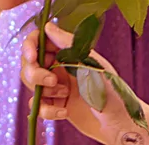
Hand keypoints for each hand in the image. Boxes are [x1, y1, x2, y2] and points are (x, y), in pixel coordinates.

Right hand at [20, 23, 148, 144]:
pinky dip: (47, 110)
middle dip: (35, 73)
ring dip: (44, 91)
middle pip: (29, 64)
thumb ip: (67, 44)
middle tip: (53, 80)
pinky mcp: (55, 106)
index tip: (32, 56)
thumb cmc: (111, 89)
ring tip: (65, 95)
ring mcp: (56, 87)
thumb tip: (48, 26)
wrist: (119, 122)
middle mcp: (60, 67)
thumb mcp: (90, 63)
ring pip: (32, 85)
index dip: (30, 46)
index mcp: (69, 52)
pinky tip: (64, 113)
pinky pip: (38, 106)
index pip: (40, 41)